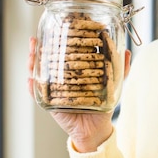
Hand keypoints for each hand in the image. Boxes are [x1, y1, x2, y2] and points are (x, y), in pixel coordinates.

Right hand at [28, 37, 130, 151]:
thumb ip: (121, 69)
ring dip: (33, 63)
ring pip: (40, 74)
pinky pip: (38, 94)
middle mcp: (63, 77)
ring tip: (31, 54)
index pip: (66, 51)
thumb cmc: (103, 105)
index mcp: (76, 70)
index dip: (61, 39)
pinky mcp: (50, 103)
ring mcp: (55, 89)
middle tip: (37, 39)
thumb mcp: (113, 84)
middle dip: (40, 48)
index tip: (59, 29)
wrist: (96, 129)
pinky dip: (32, 87)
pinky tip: (30, 79)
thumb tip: (127, 52)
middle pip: (48, 59)